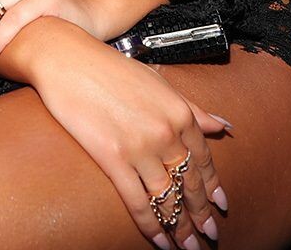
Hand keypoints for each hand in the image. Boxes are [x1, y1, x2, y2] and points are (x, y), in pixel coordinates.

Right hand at [27, 22, 229, 249]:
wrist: (68, 59)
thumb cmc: (110, 67)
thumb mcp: (158, 82)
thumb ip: (192, 107)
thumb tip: (222, 125)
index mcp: (179, 112)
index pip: (204, 159)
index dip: (213, 187)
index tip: (219, 207)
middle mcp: (166, 132)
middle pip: (190, 184)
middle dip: (200, 215)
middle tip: (208, 237)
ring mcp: (140, 147)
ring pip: (168, 198)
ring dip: (180, 228)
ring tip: (187, 247)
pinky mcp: (113, 158)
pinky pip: (138, 201)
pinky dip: (152, 225)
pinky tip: (160, 240)